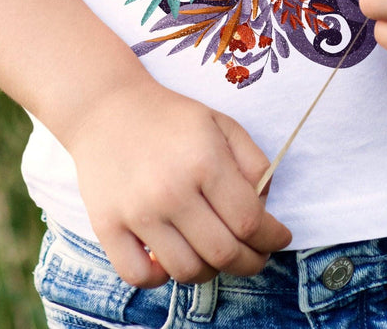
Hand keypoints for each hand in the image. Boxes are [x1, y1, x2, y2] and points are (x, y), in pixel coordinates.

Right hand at [65, 77, 291, 287]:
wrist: (106, 107)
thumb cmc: (170, 117)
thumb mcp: (221, 123)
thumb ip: (253, 162)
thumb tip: (265, 207)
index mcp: (204, 160)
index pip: (249, 221)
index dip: (272, 237)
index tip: (280, 238)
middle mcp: (171, 190)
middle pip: (223, 253)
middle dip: (250, 262)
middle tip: (254, 256)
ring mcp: (137, 212)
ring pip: (186, 271)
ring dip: (209, 271)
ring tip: (214, 254)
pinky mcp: (107, 226)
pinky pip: (139, 276)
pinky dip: (159, 279)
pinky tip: (169, 260)